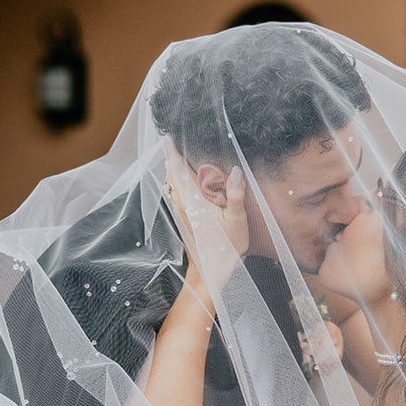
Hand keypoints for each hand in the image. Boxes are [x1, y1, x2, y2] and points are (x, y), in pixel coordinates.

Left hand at [165, 145, 248, 294]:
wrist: (211, 270)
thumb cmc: (225, 246)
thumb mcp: (236, 220)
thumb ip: (236, 194)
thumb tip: (236, 170)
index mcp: (193, 199)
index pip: (178, 168)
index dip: (172, 151)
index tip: (168, 135)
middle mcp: (182, 202)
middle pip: (172, 172)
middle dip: (172, 155)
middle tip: (173, 138)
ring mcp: (180, 210)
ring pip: (172, 182)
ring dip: (173, 167)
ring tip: (177, 152)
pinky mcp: (183, 216)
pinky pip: (176, 191)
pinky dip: (177, 179)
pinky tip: (183, 178)